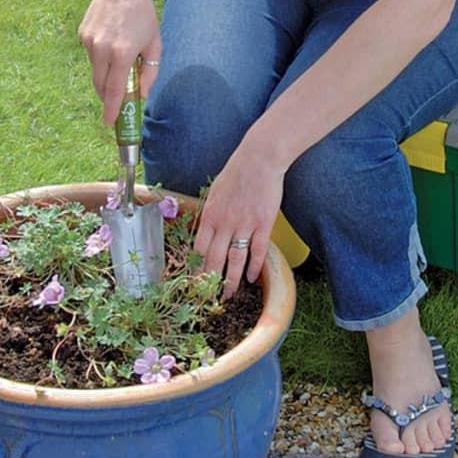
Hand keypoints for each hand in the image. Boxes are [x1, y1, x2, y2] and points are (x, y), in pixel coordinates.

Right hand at [78, 0, 160, 123]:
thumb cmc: (143, 15)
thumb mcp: (154, 44)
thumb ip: (149, 72)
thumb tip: (141, 94)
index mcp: (122, 53)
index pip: (114, 90)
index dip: (111, 109)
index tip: (109, 123)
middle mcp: (102, 49)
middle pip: (100, 85)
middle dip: (107, 97)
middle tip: (116, 102)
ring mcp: (89, 42)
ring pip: (94, 71)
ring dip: (105, 76)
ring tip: (120, 62)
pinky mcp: (82, 35)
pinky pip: (91, 56)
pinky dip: (100, 59)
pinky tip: (111, 44)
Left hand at [194, 144, 285, 298]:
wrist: (260, 159)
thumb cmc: (237, 172)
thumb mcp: (215, 192)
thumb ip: (210, 213)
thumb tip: (205, 231)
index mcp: (210, 215)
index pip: (198, 249)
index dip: (195, 269)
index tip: (194, 283)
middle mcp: (225, 223)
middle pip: (214, 259)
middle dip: (210, 282)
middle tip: (209, 298)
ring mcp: (245, 224)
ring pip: (235, 260)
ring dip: (231, 281)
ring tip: (229, 295)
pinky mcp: (263, 224)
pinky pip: (257, 251)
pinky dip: (253, 267)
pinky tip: (251, 278)